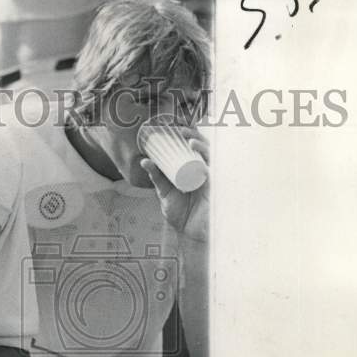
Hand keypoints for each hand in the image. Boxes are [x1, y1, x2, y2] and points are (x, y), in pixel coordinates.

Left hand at [141, 128, 208, 242]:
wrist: (189, 233)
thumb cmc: (181, 213)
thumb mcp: (164, 193)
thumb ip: (156, 177)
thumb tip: (145, 160)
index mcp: (192, 169)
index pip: (192, 146)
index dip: (186, 133)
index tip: (173, 124)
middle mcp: (203, 170)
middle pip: (202, 146)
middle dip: (192, 134)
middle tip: (178, 128)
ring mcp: (209, 178)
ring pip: (208, 155)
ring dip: (199, 143)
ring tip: (186, 137)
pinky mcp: (212, 188)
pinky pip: (210, 171)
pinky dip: (203, 160)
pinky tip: (195, 151)